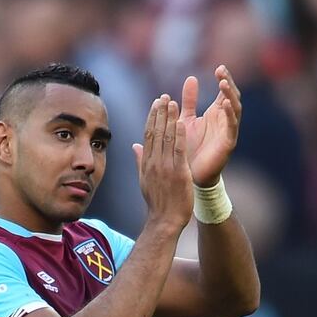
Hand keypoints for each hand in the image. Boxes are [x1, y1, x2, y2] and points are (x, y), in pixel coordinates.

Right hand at [133, 95, 193, 230]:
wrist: (165, 220)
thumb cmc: (157, 202)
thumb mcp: (144, 179)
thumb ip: (140, 160)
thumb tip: (134, 145)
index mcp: (146, 163)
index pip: (148, 134)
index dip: (152, 117)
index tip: (156, 103)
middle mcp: (153, 162)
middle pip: (155, 132)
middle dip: (160, 112)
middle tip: (164, 96)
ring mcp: (165, 167)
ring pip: (166, 137)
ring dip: (169, 119)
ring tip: (173, 102)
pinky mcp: (177, 173)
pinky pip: (178, 150)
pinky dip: (179, 135)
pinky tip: (182, 122)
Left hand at [178, 65, 242, 187]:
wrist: (189, 173)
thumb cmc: (189, 147)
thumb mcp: (186, 118)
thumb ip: (190, 100)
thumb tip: (191, 78)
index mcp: (216, 113)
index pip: (224, 92)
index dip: (224, 79)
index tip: (219, 67)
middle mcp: (225, 120)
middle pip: (232, 96)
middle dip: (228, 83)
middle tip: (221, 71)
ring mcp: (228, 131)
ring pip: (235, 109)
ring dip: (230, 96)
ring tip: (223, 83)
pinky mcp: (228, 143)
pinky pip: (232, 126)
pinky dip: (230, 114)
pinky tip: (225, 104)